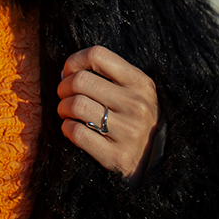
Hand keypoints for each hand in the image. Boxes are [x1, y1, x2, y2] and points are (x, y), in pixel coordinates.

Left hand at [57, 45, 159, 183]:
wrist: (155, 163)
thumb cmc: (136, 120)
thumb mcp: (135, 92)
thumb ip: (108, 76)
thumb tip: (67, 72)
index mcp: (141, 83)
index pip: (98, 55)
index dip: (74, 61)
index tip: (69, 72)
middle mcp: (137, 105)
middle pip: (81, 80)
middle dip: (64, 87)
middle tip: (64, 96)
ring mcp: (128, 131)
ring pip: (76, 105)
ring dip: (63, 108)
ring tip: (67, 113)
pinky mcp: (116, 156)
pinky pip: (76, 132)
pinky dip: (67, 128)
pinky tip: (73, 129)